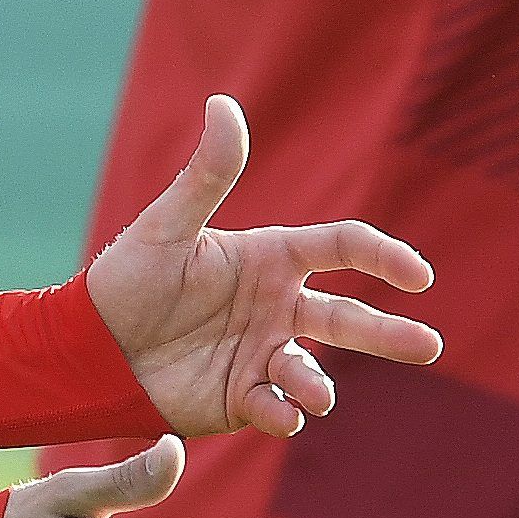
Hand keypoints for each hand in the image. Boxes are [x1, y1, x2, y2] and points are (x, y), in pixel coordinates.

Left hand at [85, 93, 441, 438]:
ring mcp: (262, 354)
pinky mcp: (241, 398)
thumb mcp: (168, 225)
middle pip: (349, 317)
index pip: (343, 249)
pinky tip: (278, 414)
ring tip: (312, 393)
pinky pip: (278, 408)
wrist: (87, 350)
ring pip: (315, 371)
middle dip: (391, 334)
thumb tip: (223, 103)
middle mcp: (277, 306)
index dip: (384, 257)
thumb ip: (207, 174)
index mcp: (271, 258)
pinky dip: (284, 413)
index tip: (419, 275)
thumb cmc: (126, 279)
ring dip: (318, 382)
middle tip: (431, 346)